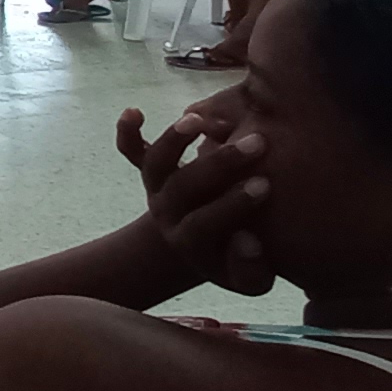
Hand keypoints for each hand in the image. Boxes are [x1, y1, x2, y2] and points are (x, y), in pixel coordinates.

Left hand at [115, 104, 273, 295]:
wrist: (207, 245)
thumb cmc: (238, 258)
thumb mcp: (252, 279)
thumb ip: (252, 269)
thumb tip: (247, 242)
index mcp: (190, 242)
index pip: (204, 224)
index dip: (231, 206)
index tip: (264, 186)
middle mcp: (168, 214)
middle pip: (182, 188)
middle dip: (218, 165)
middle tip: (257, 144)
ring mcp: (157, 190)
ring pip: (155, 164)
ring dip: (172, 140)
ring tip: (199, 120)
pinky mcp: (151, 172)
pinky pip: (131, 151)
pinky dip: (127, 132)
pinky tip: (134, 111)